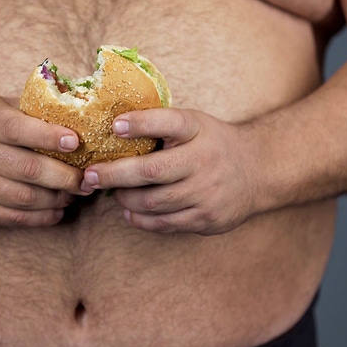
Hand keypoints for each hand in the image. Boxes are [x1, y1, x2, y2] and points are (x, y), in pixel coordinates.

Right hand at [0, 93, 91, 226]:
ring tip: (76, 194)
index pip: (18, 128)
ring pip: (25, 198)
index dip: (48, 135)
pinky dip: (41, 216)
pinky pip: (14, 218)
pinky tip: (57, 210)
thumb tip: (78, 109)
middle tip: (88, 179)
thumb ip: (28, 108)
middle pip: (29, 169)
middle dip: (65, 177)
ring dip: (58, 198)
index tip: (75, 141)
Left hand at [81, 108, 260, 234]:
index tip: (115, 126)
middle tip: (89, 176)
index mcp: (198, 130)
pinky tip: (129, 210)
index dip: (140, 123)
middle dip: (113, 175)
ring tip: (113, 192)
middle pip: (151, 171)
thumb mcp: (193, 123)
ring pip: (152, 202)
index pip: (168, 122)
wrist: (257, 171)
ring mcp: (207, 193)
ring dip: (125, 198)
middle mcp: (204, 160)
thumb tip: (111, 128)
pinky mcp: (207, 219)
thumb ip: (160, 125)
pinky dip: (140, 218)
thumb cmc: (211, 143)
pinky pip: (164, 224)